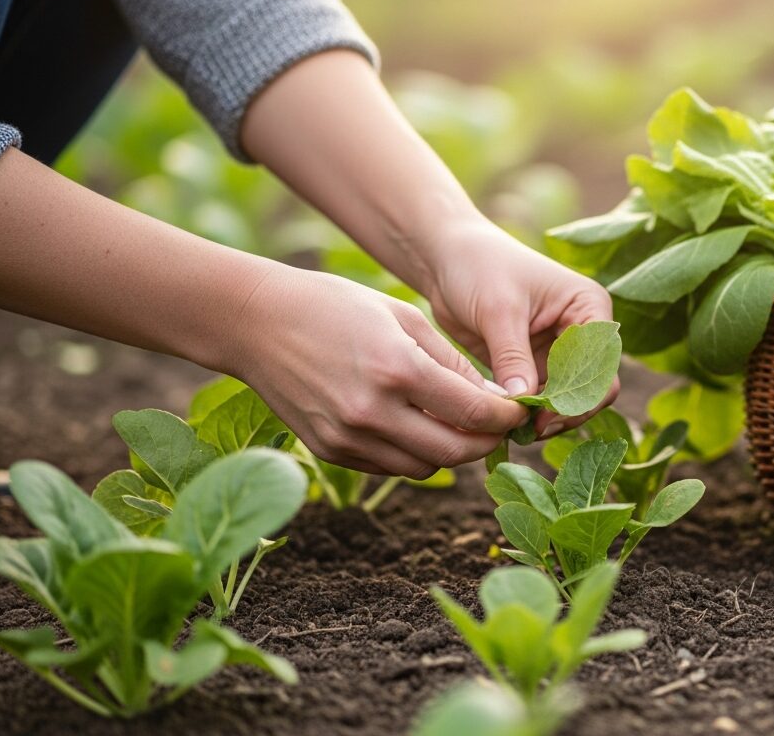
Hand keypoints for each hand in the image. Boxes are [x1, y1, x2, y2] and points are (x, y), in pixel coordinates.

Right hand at [225, 265, 526, 476]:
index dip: (505, 416)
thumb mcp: (403, 316)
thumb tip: (495, 397)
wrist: (255, 323)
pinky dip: (413, 453)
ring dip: (450, 451)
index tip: (518, 410)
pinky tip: (417, 425)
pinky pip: (391, 466)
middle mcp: (374, 411)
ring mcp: (349, 437)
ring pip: (425, 467)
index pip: (474, 412)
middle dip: (486, 443)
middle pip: (455, 452)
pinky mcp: (331, 452)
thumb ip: (451, 361)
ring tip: (459, 425)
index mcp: (398, 369)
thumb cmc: (334, 307)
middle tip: (498, 427)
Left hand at [427, 225, 618, 437]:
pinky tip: (507, 422)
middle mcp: (581, 331)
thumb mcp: (499, 311)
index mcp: (588, 307)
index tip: (544, 413)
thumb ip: (513, 358)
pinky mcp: (532, 365)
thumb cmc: (479, 267)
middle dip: (565, 410)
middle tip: (530, 429)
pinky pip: (540, 399)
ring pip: (566, 398)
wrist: (446, 258)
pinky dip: (528, 412)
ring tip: (515, 429)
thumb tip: (522, 404)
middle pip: (591, 387)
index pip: (602, 363)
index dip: (580, 394)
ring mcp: (557, 350)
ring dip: (545, 416)